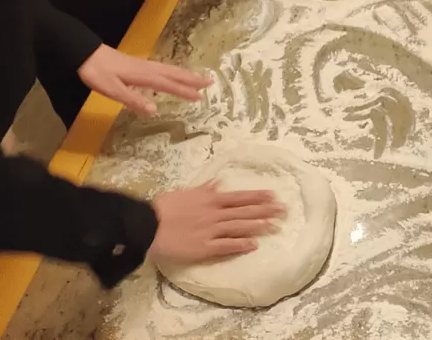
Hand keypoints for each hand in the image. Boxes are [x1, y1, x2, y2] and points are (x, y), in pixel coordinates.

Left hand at [78, 46, 212, 116]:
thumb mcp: (112, 89)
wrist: (85, 54)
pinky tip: (172, 75)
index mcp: (144, 76)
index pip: (168, 85)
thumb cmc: (98, 73)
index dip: (185, 91)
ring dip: (185, 74)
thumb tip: (154, 110)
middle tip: (210, 82)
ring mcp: (143, 65)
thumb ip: (133, 100)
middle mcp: (147, 69)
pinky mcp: (138, 65)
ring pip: (169, 70)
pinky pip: (162, 69)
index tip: (201, 96)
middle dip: (192, 79)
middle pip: (174, 74)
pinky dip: (173, 72)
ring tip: (198, 78)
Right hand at [150, 182, 284, 261]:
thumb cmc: (163, 208)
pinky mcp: (204, 247)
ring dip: (258, 226)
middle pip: (244, 211)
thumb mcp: (185, 192)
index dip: (258, 196)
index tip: (274, 195)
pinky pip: (226, 246)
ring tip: (276, 226)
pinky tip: (254, 245)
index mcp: (210, 199)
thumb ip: (204, 189)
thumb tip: (218, 183)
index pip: (240, 197)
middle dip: (265, 210)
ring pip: (240, 227)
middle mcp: (214, 213)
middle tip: (284, 211)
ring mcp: (211, 231)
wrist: (147, 225)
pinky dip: (241, 245)